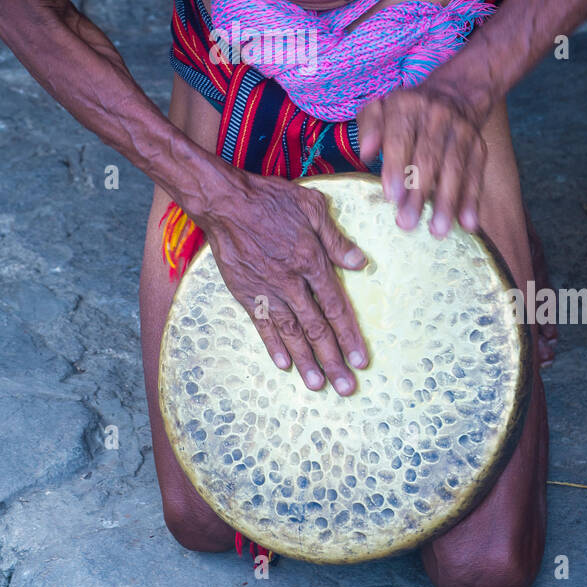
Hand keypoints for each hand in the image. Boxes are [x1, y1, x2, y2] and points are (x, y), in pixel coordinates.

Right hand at [199, 172, 369, 393]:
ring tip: (319, 385)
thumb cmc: (270, 199)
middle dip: (333, 360)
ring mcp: (266, 289)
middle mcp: (291, 281)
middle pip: (316, 328)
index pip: (336, 306)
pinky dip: (273, 345)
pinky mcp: (245, 292)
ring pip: (290, 332)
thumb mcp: (311, 206)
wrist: (225, 202)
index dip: (350, 335)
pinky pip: (262, 324)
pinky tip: (284, 365)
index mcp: (311, 260)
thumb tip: (359, 263)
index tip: (361, 360)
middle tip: (346, 387)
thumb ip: (335, 238)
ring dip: (306, 361)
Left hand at [356, 84, 488, 237]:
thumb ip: (369, 126)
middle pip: (428, 157)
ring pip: (454, 168)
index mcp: (407, 105)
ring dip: (446, 202)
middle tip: (407, 222)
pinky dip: (472, 200)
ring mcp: (461, 131)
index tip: (391, 197)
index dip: (396, 167)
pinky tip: (467, 223)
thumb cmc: (406, 111)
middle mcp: (437, 115)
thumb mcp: (381, 106)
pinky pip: (476, 175)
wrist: (456, 93)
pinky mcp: (478, 147)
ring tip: (437, 230)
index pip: (401, 137)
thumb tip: (365, 153)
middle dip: (418, 192)